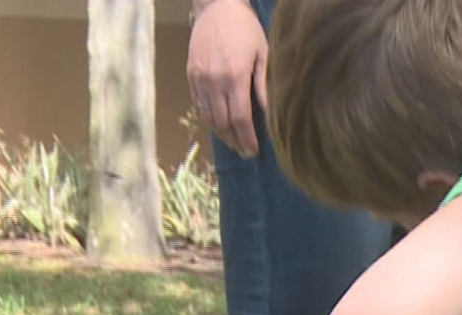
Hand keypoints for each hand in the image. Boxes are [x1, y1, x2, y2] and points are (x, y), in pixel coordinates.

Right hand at [186, 0, 268, 157]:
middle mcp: (214, 80)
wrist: (216, 7)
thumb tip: (271, 114)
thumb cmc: (246, 29)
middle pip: (223, 121)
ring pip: (208, 116)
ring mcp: (199, 78)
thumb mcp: (263, 54)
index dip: (247, 138)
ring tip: (234, 144)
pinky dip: (209, 118)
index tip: (254, 151)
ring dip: (221, 134)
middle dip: (235, 140)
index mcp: (234, 76)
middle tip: (246, 153)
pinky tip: (219, 126)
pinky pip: (198, 104)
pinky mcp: (191, 74)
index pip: (239, 118)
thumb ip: (264, 86)